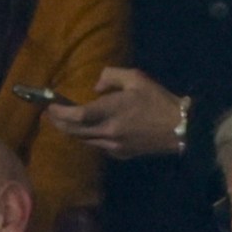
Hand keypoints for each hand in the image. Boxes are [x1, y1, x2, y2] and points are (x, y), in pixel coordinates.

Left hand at [45, 68, 184, 158]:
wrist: (181, 128)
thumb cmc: (158, 100)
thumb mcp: (136, 78)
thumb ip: (110, 77)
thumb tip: (95, 88)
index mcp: (111, 112)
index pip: (77, 116)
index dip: (60, 113)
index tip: (50, 106)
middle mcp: (108, 132)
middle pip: (75, 132)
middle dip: (59, 123)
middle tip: (50, 114)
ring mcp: (114, 146)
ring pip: (84, 141)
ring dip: (72, 131)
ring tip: (64, 121)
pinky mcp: (121, 154)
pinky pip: (97, 146)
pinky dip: (87, 137)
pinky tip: (87, 130)